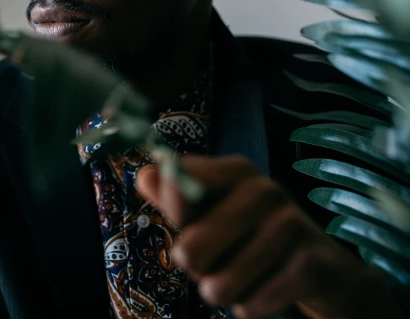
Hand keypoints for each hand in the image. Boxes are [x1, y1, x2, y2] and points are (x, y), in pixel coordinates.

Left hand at [136, 155, 403, 318]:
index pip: (179, 180)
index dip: (172, 210)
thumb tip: (145, 174)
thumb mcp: (216, 211)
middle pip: (189, 249)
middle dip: (198, 269)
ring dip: (224, 293)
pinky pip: (248, 306)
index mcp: (235, 170)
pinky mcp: (307, 266)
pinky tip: (271, 288)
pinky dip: (251, 307)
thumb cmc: (255, 238)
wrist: (329, 272)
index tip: (183, 221)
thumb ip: (176, 196)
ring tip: (247, 276)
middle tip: (222, 260)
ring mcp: (288, 225)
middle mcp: (262, 188)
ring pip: (216, 286)